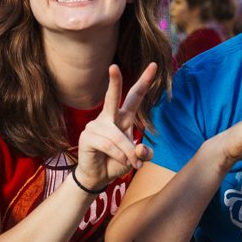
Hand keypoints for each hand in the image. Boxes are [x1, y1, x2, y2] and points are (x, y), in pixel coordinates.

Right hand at [76, 63, 157, 187]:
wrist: (99, 176)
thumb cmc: (118, 162)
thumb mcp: (138, 159)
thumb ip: (145, 154)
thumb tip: (140, 148)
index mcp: (123, 117)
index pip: (135, 96)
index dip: (144, 81)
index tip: (154, 65)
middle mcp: (109, 117)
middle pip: (113, 97)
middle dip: (114, 82)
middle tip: (113, 66)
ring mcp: (96, 126)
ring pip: (118, 136)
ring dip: (128, 153)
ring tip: (131, 163)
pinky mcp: (87, 136)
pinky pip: (108, 145)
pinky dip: (119, 156)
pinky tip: (120, 161)